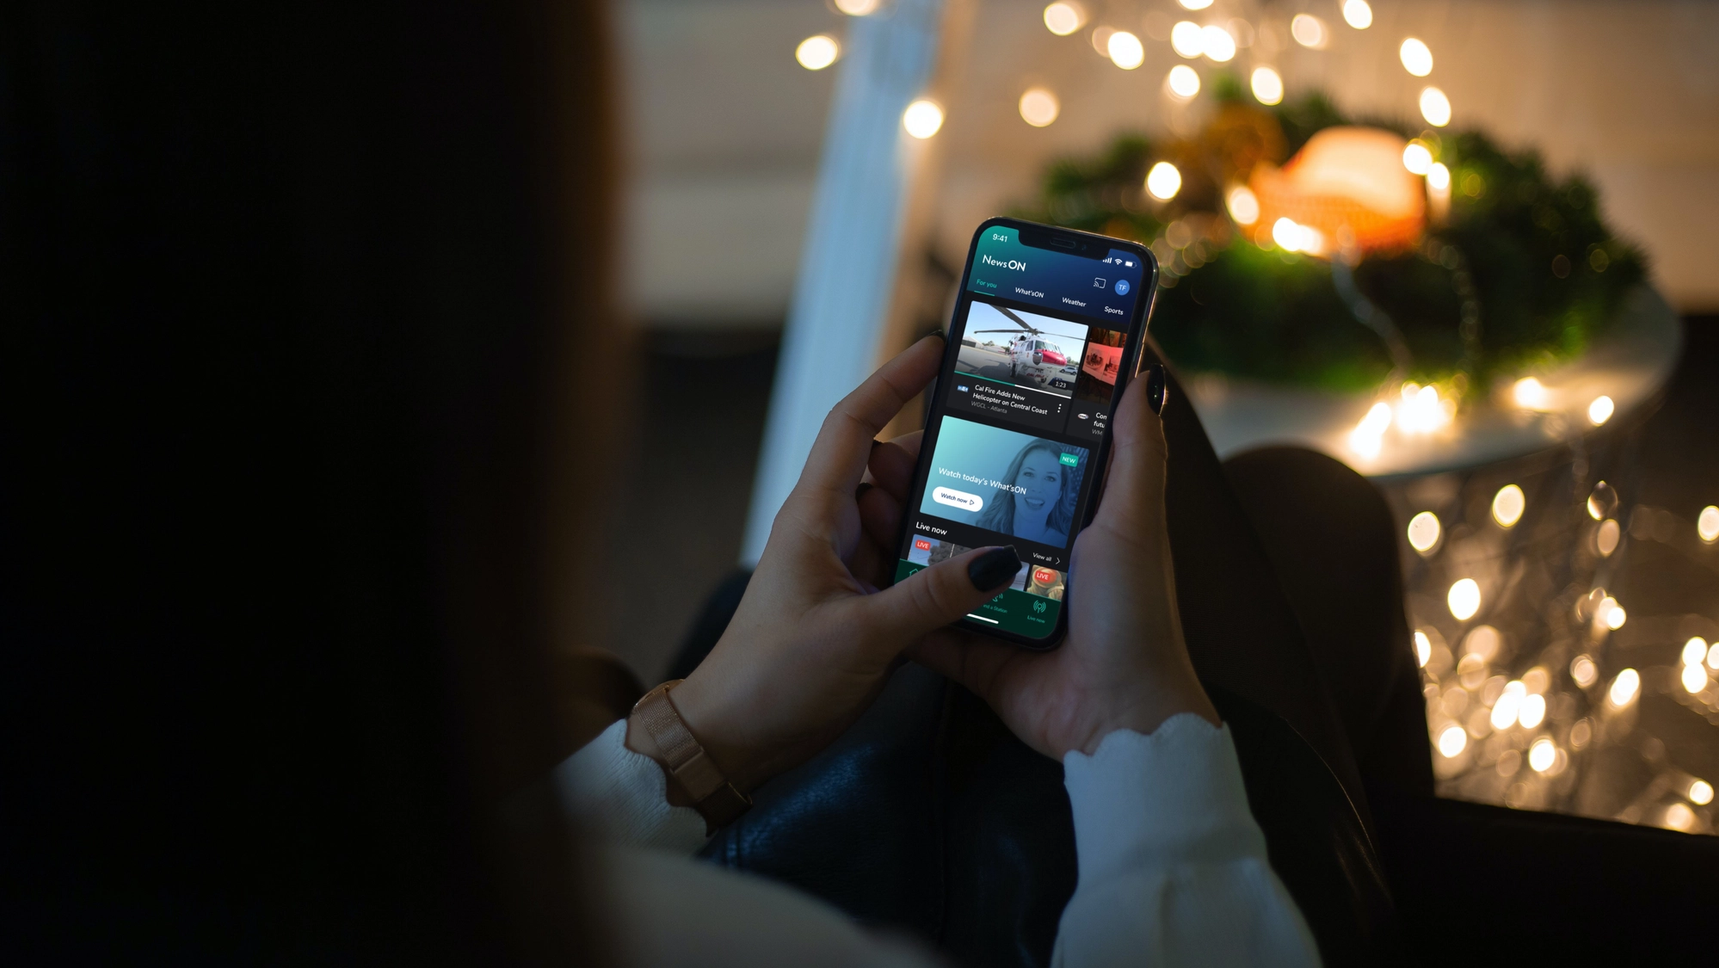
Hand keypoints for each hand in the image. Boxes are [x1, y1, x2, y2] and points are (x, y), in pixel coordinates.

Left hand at [642, 336, 1025, 792]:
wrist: (733, 740)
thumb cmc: (774, 680)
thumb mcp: (862, 636)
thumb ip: (933, 597)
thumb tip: (999, 558)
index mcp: (814, 516)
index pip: (854, 424)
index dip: (893, 380)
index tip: (936, 349)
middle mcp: (829, 530)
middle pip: (890, 467)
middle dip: (939, 458)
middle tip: (997, 454)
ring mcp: (844, 566)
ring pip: (904, 517)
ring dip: (943, 514)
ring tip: (1000, 509)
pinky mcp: (859, 603)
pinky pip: (908, 562)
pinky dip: (939, 559)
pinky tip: (980, 570)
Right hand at [898, 372, 1218, 759]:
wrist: (1115, 718)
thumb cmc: (1135, 618)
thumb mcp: (1135, 522)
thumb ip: (1136, 450)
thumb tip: (1141, 374)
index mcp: (1071, 525)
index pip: (1016, 466)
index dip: (976, 438)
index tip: (935, 409)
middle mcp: (1033, 562)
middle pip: (965, 510)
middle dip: (921, 483)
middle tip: (883, 458)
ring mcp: (1000, 608)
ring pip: (937, 563)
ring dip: (899, 536)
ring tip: (864, 504)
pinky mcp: (976, 652)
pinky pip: (927, 625)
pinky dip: (896, 605)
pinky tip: (860, 572)